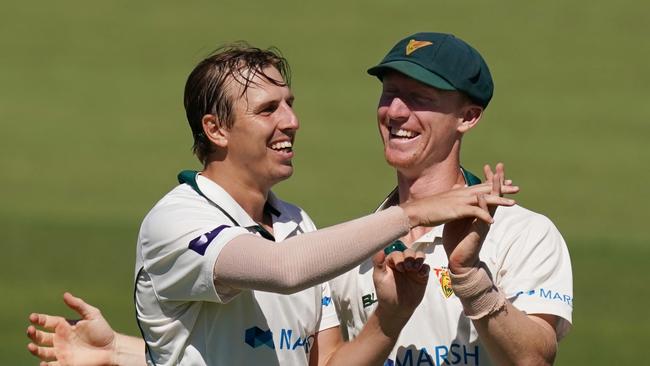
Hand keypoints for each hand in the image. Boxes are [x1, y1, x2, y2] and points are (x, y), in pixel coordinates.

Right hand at [27, 292, 115, 365]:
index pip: (47, 322)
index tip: (33, 317)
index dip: (39, 319)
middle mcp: (60, 339)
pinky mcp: (65, 364)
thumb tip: (65, 295)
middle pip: (40, 337)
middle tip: (30, 330)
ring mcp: (62, 352)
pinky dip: (45, 365)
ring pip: (42, 352)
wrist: (112, 349)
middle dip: (33, 334)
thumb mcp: (92, 315)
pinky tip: (43, 362)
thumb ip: (79, 305)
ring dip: (34, 349)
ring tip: (31, 346)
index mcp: (64, 326)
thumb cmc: (103, 331)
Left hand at [372, 248, 429, 320]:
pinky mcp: (421, 275)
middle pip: (409, 252)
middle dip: (410, 256)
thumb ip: (378, 264)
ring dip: (419, 258)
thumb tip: (380, 251)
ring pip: (419, 256)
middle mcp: (403, 262)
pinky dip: (425, 268)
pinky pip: (426, 267)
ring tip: (415, 268)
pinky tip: (421, 275)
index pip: (397, 252)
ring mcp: (413, 268)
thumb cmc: (386, 293)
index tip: (399, 267)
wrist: (397, 308)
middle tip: (408, 267)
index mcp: (392, 261)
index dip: (399, 257)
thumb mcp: (379, 278)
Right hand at [400, 179, 516, 228]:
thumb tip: (456, 191)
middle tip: (516, 187)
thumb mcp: (443, 200)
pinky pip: (474, 212)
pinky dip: (484, 216)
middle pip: (486, 189)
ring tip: (513, 203)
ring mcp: (460, 201)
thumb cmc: (427, 208)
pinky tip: (492, 221)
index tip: (505, 182)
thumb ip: (452, 196)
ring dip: (499, 200)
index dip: (492, 184)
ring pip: (484, 199)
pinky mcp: (456, 210)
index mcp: (459, 192)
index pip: (480, 186)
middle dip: (502, 188)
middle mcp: (462, 193)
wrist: (416, 212)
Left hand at [443, 163, 514, 273]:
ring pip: (492, 204)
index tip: (489, 166)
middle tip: (501, 166)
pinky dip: (483, 207)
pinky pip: (483, 217)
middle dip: (497, 180)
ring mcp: (483, 223)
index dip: (487, 179)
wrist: (458, 258)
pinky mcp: (479, 232)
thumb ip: (462, 206)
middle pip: (493, 194)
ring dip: (494, 191)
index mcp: (478, 211)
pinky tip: (483, 198)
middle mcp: (484, 215)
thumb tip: (460, 192)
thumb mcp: (458, 218)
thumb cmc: (458, 239)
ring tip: (497, 177)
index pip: (485, 192)